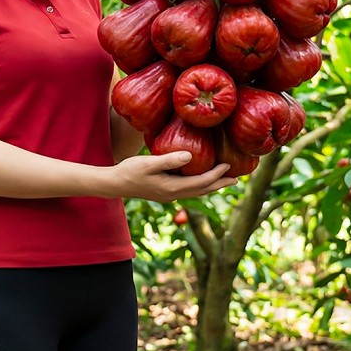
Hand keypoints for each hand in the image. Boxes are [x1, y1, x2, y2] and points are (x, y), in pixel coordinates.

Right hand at [111, 152, 237, 202]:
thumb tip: (190, 155)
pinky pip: (188, 190)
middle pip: (203, 190)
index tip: (229, 165)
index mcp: (172, 188)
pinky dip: (199, 185)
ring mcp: (169, 195)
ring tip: (224, 180)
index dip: (216, 174)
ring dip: (211, 186)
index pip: (201, 182)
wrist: (114, 184)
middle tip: (237, 179)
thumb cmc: (129, 171)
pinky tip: (201, 179)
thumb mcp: (148, 163)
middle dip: (220, 184)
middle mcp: (173, 194)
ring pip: (196, 192)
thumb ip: (169, 159)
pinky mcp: (164, 193)